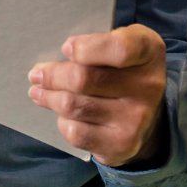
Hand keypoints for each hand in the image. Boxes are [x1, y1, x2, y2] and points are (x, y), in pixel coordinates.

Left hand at [29, 24, 168, 167]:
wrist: (149, 115)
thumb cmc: (125, 69)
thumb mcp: (123, 42)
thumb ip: (97, 43)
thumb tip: (57, 59)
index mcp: (149, 51)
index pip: (120, 49)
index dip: (87, 48)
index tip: (66, 48)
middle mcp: (148, 86)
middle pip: (84, 79)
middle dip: (53, 76)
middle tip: (37, 74)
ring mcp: (136, 119)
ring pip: (74, 106)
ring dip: (50, 98)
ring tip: (39, 92)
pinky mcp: (122, 145)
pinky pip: (77, 132)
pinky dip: (63, 122)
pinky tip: (63, 115)